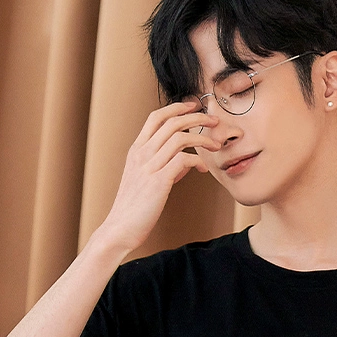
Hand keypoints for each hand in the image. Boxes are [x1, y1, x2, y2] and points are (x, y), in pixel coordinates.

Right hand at [99, 101, 219, 253]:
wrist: (120, 229)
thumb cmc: (133, 208)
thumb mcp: (144, 181)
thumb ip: (162, 167)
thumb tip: (185, 162)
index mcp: (136, 150)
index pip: (156, 117)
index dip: (177, 108)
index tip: (194, 107)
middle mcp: (141, 154)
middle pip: (172, 122)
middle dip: (197, 117)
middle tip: (214, 121)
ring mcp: (149, 166)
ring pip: (180, 137)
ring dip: (202, 138)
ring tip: (216, 144)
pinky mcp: (159, 181)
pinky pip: (184, 160)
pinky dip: (198, 160)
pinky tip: (204, 169)